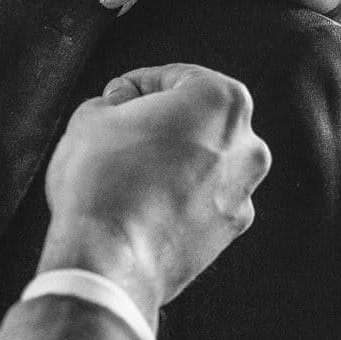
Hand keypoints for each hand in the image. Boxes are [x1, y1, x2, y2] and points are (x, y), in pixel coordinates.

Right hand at [37, 64, 270, 325]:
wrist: (109, 262)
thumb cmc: (102, 182)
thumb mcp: (92, 115)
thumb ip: (117, 98)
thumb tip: (124, 104)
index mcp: (222, 100)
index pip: (174, 76)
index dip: (135, 85)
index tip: (114, 100)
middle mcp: (247, 144)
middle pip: (197, 118)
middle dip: (161, 122)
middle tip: (120, 135)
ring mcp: (244, 191)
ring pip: (203, 160)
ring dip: (172, 160)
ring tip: (129, 174)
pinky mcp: (230, 230)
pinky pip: (203, 198)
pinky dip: (179, 196)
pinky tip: (143, 205)